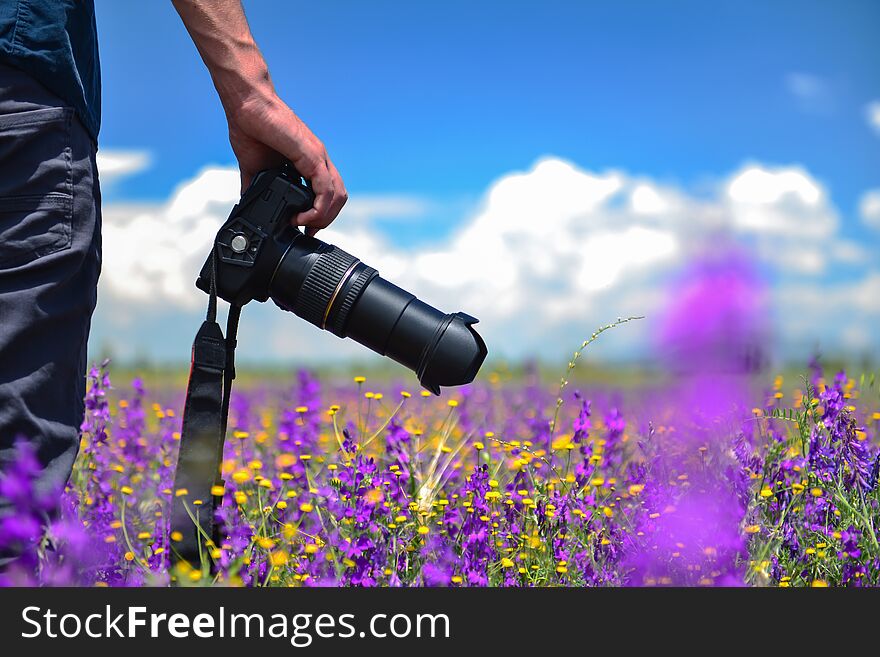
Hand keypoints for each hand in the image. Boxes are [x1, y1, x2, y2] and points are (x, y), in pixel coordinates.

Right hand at [227, 94, 346, 234]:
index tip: (304, 227)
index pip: (328, 194)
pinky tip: (302, 216)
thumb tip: (248, 201)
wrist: (246, 106)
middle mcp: (319, 160)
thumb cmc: (250, 127)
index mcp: (309, 163)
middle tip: (307, 231)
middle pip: (338, 198)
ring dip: (323, 218)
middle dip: (325, 220)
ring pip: (337, 196)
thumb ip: (256, 184)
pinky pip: (325, 189)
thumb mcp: (254, 166)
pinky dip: (317, 208)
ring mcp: (318, 157)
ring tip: (303, 224)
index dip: (321, 214)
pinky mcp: (312, 155)